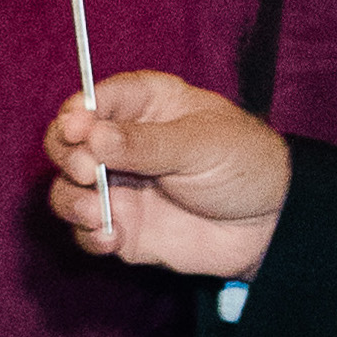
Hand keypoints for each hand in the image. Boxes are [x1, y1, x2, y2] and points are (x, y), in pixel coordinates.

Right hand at [44, 66, 290, 271]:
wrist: (270, 226)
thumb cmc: (245, 166)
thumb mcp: (201, 144)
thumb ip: (145, 143)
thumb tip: (92, 137)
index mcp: (146, 106)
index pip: (97, 99)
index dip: (78, 112)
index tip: (77, 129)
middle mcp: (122, 144)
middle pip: (67, 142)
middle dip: (68, 156)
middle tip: (87, 171)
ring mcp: (119, 187)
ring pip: (66, 188)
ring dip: (70, 200)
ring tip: (96, 212)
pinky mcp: (121, 226)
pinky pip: (85, 232)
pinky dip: (89, 235)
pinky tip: (112, 237)